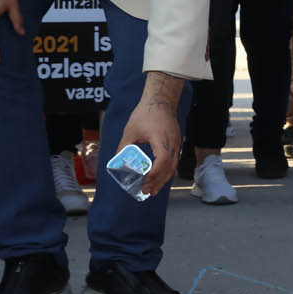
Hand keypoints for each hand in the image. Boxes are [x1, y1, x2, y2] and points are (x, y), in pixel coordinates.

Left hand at [117, 72, 184, 196]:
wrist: (160, 101)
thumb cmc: (146, 113)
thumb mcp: (131, 131)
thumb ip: (124, 146)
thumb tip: (116, 161)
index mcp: (161, 140)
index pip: (162, 161)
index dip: (155, 174)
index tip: (145, 182)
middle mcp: (172, 144)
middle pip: (169, 168)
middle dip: (158, 182)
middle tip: (147, 192)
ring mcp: (176, 144)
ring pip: (173, 166)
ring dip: (163, 179)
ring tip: (153, 190)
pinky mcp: (176, 143)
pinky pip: (173, 161)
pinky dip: (166, 172)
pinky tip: (158, 177)